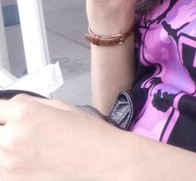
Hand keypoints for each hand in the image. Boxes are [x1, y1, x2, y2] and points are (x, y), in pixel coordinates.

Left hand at [0, 95, 122, 180]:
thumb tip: (8, 106)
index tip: (4, 116)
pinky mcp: (13, 180)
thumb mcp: (60, 105)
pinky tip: (23, 159)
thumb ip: (27, 103)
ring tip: (22, 145)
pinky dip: (7, 163)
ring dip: (4, 146)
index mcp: (25, 114)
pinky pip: (1, 169)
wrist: (104, 160)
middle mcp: (13, 138)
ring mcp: (10, 164)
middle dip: (3, 127)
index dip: (1, 113)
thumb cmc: (87, 133)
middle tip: (13, 129)